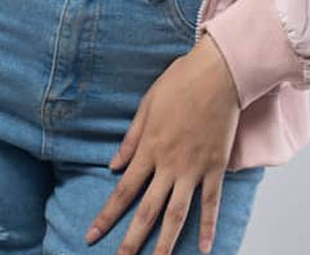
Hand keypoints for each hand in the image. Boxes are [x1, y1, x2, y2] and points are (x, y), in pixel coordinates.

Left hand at [85, 32, 241, 254]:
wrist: (218, 73)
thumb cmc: (181, 82)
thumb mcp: (147, 105)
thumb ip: (131, 138)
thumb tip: (114, 166)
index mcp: (149, 148)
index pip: (123, 191)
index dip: (106, 216)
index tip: (92, 236)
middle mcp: (169, 164)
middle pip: (148, 211)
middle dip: (132, 241)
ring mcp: (194, 168)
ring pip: (177, 214)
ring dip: (166, 243)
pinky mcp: (215, 166)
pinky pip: (211, 202)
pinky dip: (208, 226)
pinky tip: (204, 248)